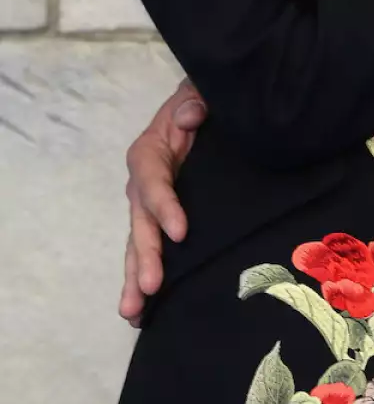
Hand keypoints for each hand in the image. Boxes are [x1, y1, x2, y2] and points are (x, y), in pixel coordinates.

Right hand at [119, 80, 207, 324]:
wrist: (209, 108)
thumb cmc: (204, 99)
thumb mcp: (201, 90)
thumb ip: (197, 98)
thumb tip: (190, 114)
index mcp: (151, 149)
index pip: (153, 180)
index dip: (164, 206)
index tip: (181, 232)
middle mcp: (144, 181)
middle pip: (140, 221)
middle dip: (144, 255)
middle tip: (150, 287)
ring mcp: (151, 204)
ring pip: (139, 242)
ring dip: (136, 277)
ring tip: (134, 313)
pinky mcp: (164, 219)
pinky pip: (151, 248)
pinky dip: (145, 277)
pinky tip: (145, 313)